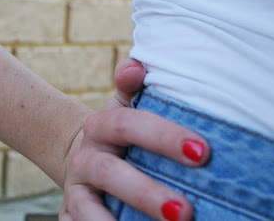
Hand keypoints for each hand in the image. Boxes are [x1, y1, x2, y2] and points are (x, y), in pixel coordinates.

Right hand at [59, 59, 209, 220]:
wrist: (89, 164)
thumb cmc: (125, 136)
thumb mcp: (128, 108)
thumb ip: (134, 87)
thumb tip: (137, 67)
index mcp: (102, 126)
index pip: (129, 125)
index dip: (163, 136)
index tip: (202, 152)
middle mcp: (86, 158)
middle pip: (109, 172)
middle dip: (146, 192)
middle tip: (185, 212)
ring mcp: (76, 191)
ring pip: (88, 207)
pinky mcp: (70, 217)